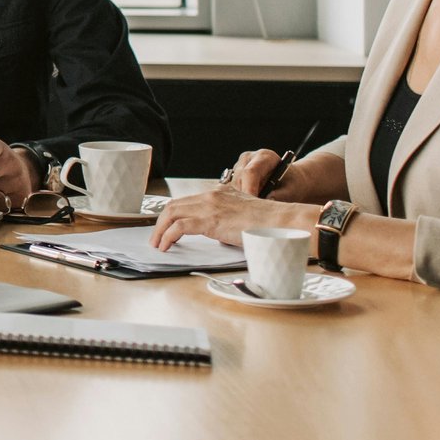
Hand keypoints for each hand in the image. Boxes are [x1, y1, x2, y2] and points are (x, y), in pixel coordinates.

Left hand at [151, 182, 313, 250]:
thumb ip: (228, 220)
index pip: (187, 200)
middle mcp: (212, 195)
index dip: (173, 214)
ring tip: (158, 244)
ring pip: (171, 214)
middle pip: (174, 205)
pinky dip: (168, 236)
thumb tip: (219, 233)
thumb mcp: (244, 216)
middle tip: (157, 238)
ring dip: (160, 230)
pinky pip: (179, 227)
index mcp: (220, 193)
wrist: (282, 222)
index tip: (166, 227)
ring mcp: (210, 206)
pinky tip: (166, 246)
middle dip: (161, 222)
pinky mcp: (210, 220)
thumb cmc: (270, 223)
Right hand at [218, 147, 321, 201]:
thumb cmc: (293, 185)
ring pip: (233, 186)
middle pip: (239, 180)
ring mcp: (238, 166)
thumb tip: (266, 202)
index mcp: (264, 156)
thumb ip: (279, 196)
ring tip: (256, 209)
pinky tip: (250, 206)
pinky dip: (238, 199)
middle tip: (255, 214)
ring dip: (242, 199)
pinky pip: (230, 190)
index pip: (250, 172)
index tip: (253, 207)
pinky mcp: (233, 175)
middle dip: (245, 198)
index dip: (249, 190)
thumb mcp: (291, 190)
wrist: (291, 181)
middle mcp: (248, 158)